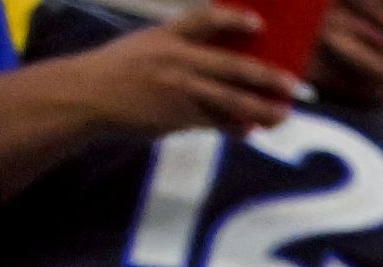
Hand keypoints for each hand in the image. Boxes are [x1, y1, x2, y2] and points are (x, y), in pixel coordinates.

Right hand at [62, 3, 293, 136]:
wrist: (87, 96)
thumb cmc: (121, 71)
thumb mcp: (145, 47)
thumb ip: (181, 51)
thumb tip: (219, 65)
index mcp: (167, 35)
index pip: (205, 19)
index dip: (233, 19)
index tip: (258, 22)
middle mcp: (177, 59)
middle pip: (234, 66)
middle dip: (269, 76)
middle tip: (295, 84)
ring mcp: (179, 88)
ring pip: (233, 100)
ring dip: (264, 108)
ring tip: (284, 113)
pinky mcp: (178, 115)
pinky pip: (217, 122)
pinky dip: (238, 126)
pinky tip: (252, 129)